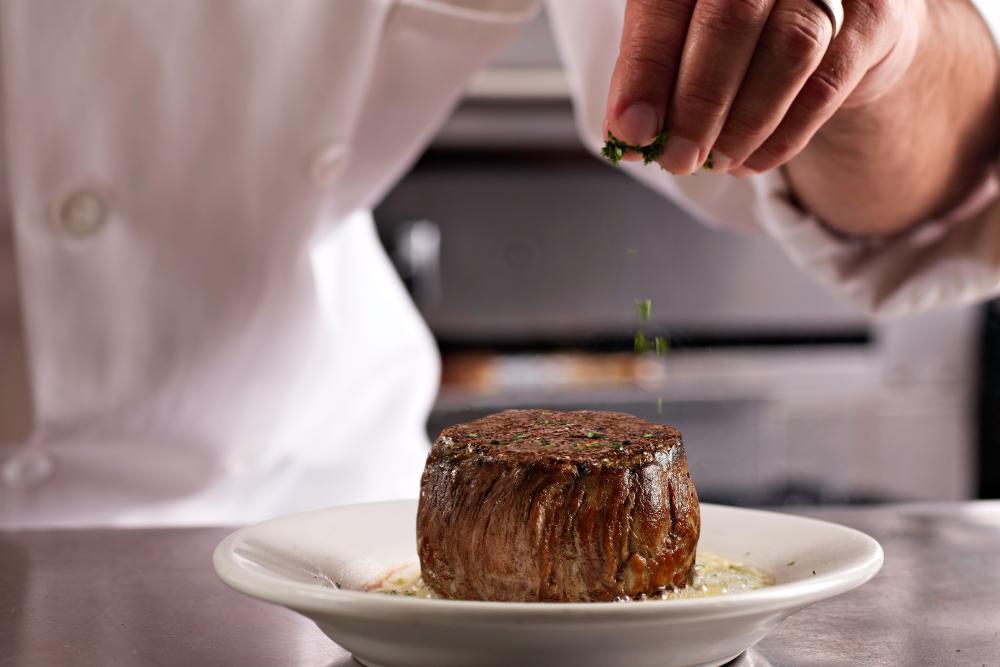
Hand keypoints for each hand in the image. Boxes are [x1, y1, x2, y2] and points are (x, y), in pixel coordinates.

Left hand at [605, 0, 925, 174]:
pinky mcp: (874, 17)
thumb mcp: (686, 44)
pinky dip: (783, 135)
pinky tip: (753, 160)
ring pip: (787, 51)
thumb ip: (655, 79)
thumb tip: (628, 136)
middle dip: (696, 104)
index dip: (645, 71)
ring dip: (743, 123)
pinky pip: (827, 84)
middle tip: (677, 160)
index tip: (632, 130)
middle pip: (728, 20)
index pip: (664, 5)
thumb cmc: (745, 33)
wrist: (840, 27)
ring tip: (717, 162)